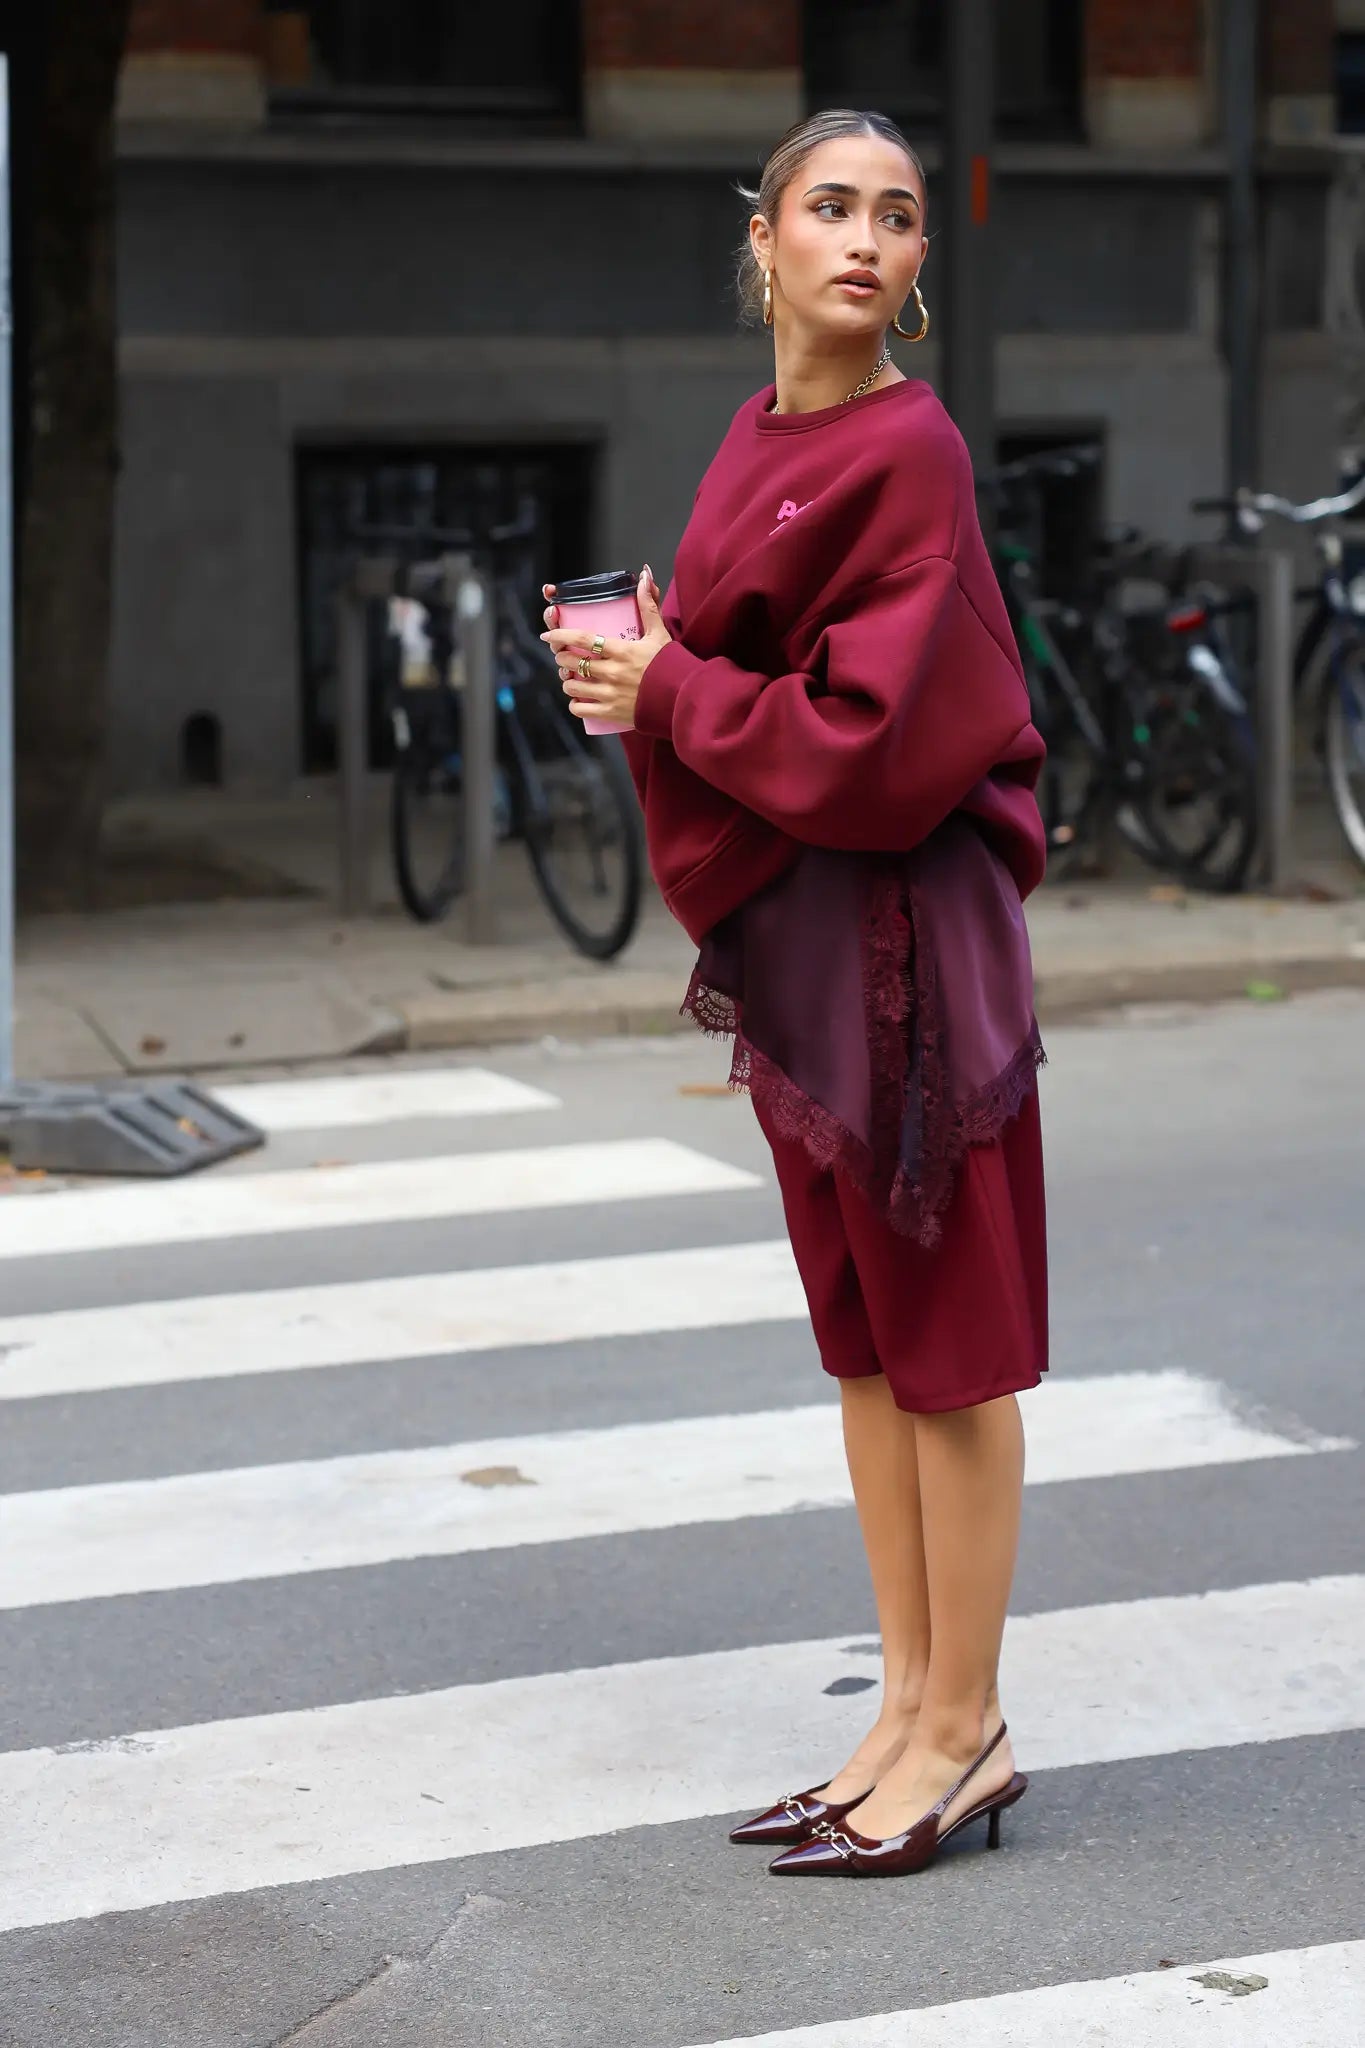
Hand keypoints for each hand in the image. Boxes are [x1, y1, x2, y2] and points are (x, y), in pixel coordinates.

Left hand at [540, 565, 670, 728]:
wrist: (682, 698)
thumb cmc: (671, 664)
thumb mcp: (659, 632)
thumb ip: (648, 605)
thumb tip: (645, 575)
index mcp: (620, 650)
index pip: (581, 639)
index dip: (560, 635)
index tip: (548, 636)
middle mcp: (611, 672)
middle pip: (572, 662)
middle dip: (562, 658)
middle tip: (563, 656)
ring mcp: (610, 694)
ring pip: (572, 687)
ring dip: (567, 682)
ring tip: (571, 679)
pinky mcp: (611, 713)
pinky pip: (581, 710)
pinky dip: (575, 704)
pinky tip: (578, 700)